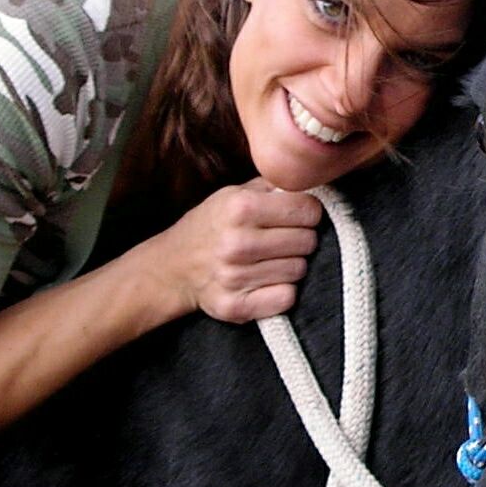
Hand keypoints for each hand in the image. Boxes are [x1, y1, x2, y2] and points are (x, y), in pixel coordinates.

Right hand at [150, 179, 321, 323]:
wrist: (174, 267)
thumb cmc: (212, 226)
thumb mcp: (234, 193)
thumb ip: (273, 186)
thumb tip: (311, 180)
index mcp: (240, 207)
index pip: (308, 210)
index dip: (308, 212)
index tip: (298, 216)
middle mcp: (237, 243)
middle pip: (308, 241)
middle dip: (302, 239)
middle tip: (285, 240)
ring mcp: (236, 277)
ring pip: (299, 270)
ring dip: (292, 265)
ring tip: (272, 260)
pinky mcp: (237, 306)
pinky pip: (286, 298)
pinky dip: (283, 291)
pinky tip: (268, 281)